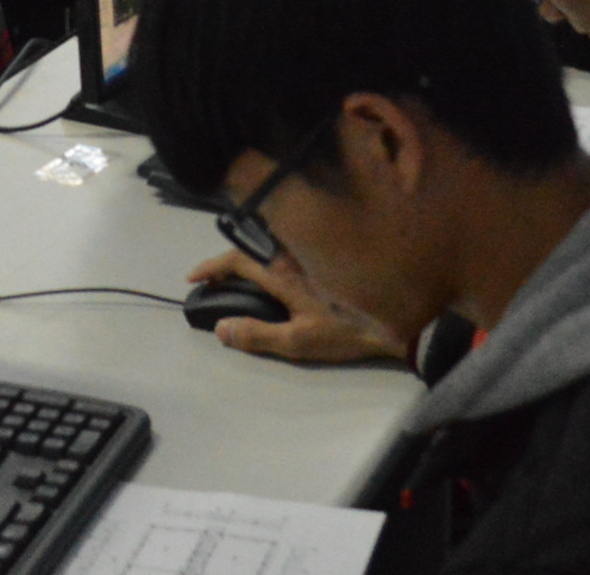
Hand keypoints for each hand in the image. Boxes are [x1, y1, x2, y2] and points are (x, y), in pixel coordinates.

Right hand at [183, 250, 406, 364]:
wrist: (396, 318)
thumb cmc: (346, 330)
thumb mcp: (298, 342)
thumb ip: (257, 335)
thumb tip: (221, 328)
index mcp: (282, 272)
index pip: (236, 260)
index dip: (211, 266)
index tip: (193, 278)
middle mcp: (293, 255)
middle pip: (249, 249)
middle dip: (225, 263)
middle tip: (212, 282)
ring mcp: (310, 253)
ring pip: (268, 247)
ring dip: (247, 259)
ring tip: (236, 282)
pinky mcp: (325, 258)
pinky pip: (285, 250)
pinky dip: (267, 259)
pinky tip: (271, 279)